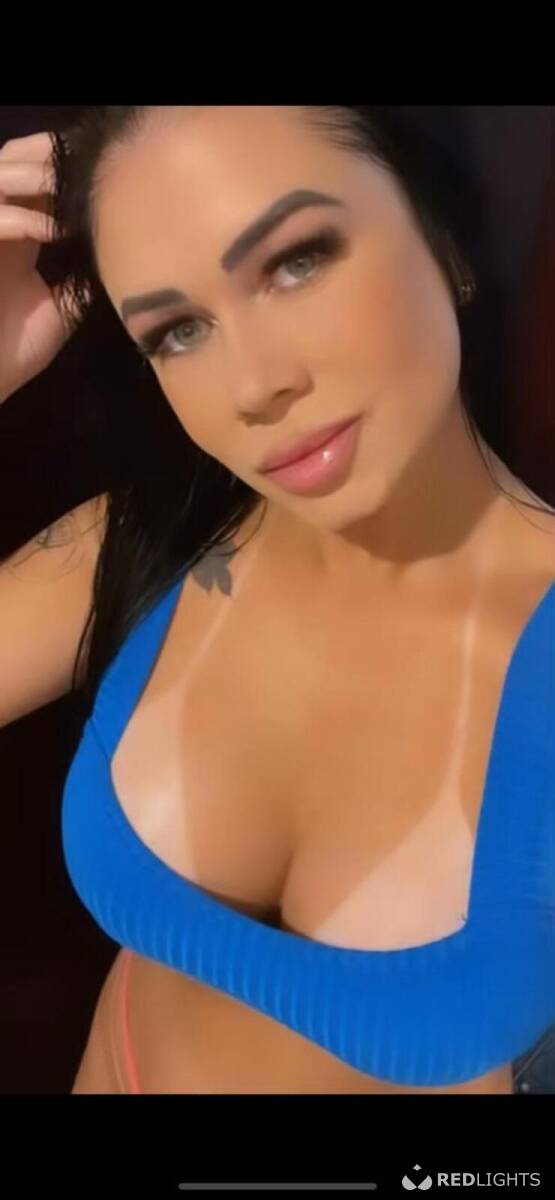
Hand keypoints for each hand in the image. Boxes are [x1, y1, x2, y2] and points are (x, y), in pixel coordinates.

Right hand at [0, 130, 77, 404]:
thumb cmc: (12, 351)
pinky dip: (26, 218)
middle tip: (86, 169)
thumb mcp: (59, 311)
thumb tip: (118, 259)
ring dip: (38, 181)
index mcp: (14, 237)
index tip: (102, 175)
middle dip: (48, 161)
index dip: (63, 172)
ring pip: (1, 179)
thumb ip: (80, 280)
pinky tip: (56, 231)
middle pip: (12, 163)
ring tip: (74, 195)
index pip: (35, 183)